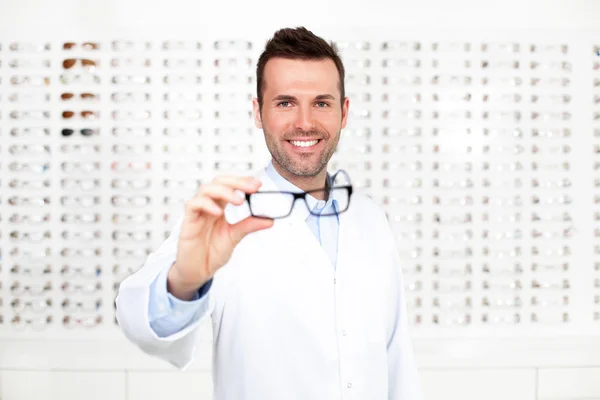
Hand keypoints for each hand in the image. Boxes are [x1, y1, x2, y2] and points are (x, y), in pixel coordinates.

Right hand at [168, 176, 272, 299]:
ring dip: (224, 191)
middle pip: (218, 182)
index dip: (243, 182)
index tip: (258, 185)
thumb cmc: (212, 253)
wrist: (198, 272)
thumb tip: (270, 220)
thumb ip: (249, 225)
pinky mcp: (188, 222)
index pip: (230, 186)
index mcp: (220, 207)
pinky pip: (193, 205)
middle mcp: (208, 206)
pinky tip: (218, 212)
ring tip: (238, 201)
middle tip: (252, 187)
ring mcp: (198, 212)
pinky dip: (206, 204)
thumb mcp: (234, 237)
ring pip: (206, 189)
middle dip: (236, 182)